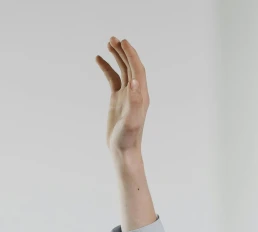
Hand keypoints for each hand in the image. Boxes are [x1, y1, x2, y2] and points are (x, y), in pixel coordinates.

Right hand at [95, 37, 149, 154]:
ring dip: (116, 56)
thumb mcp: (132, 120)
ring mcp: (126, 96)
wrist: (123, 151)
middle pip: (131, 66)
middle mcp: (136, 94)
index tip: (123, 42)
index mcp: (141, 96)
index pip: (138, 70)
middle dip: (123, 52)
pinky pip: (113, 79)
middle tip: (113, 38)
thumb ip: (135, 101)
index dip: (132, 55)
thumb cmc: (128, 138)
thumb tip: (136, 81)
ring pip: (122, 70)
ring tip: (108, 43)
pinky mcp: (117, 100)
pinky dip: (107, 68)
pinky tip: (98, 59)